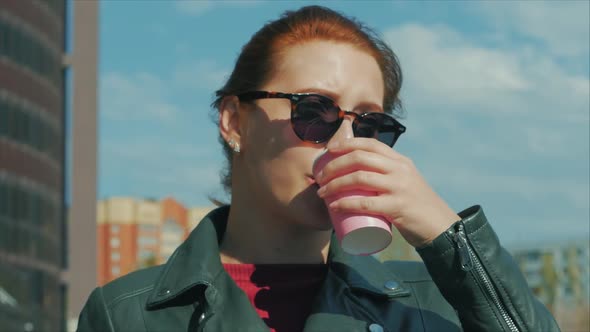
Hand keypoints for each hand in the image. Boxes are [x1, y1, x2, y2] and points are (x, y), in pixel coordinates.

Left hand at [314, 138, 459, 247]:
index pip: (370, 143)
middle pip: (359, 158)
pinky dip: (346, 203)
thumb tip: (358, 172)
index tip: (328, 151)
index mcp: (400, 161)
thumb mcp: (405, 181)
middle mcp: (400, 169)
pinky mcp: (398, 207)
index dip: (346, 144)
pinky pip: (366, 202)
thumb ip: (388, 174)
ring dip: (334, 184)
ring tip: (322, 192)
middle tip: (320, 177)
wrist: (440, 227)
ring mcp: (399, 187)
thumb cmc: (416, 206)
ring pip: (359, 178)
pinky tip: (334, 206)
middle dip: (334, 165)